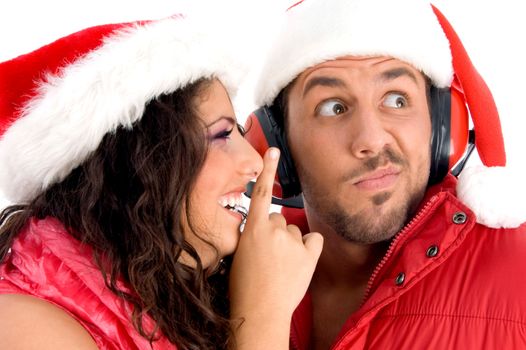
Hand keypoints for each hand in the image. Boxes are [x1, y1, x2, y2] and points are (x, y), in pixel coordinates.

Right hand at [229, 147, 322, 348]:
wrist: (260, 312)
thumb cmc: (244, 287)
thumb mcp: (238, 255)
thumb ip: (251, 235)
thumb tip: (260, 228)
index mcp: (252, 229)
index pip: (261, 193)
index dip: (268, 170)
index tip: (273, 150)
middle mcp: (274, 231)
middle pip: (279, 219)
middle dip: (275, 232)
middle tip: (269, 256)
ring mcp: (293, 242)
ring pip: (294, 231)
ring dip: (290, 243)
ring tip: (281, 265)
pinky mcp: (309, 255)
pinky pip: (313, 240)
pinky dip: (308, 248)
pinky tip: (299, 262)